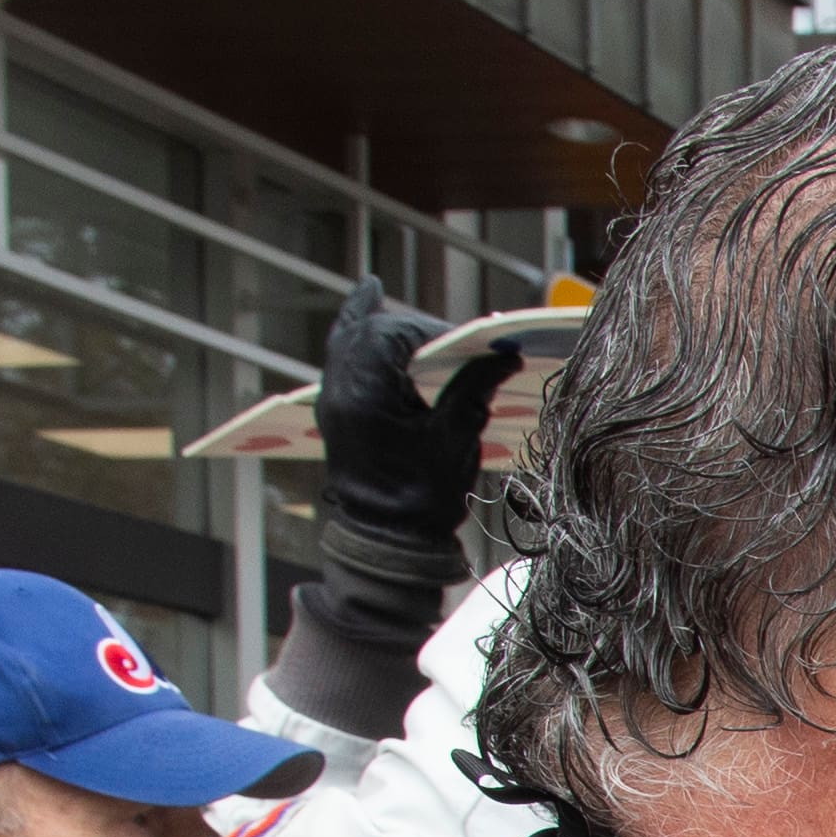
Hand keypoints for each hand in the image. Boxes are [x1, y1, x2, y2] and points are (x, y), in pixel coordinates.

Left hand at [313, 281, 509, 552]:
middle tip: (450, 340)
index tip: (470, 347)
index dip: (435, 332)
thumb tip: (503, 356)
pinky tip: (358, 316)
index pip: (397, 334)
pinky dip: (353, 339)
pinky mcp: (336, 412)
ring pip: (346, 341)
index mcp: (366, 392)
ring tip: (375, 292)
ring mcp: (332, 400)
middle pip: (369, 331)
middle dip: (409, 328)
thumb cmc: (422, 498)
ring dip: (372, 324)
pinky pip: (340, 360)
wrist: (387, 545)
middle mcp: (340, 389)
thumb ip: (474, 390)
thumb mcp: (456, 441)